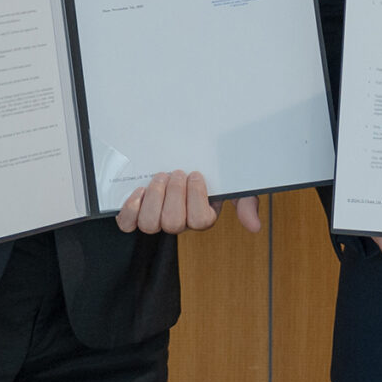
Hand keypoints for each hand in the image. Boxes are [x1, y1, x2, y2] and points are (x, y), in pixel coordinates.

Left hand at [112, 171, 264, 234]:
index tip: (196, 173)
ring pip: (150, 224)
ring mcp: (157, 219)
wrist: (184, 155)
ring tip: (159, 177)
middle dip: (174, 194)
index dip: (196, 197)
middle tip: (176, 172)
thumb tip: (254, 226)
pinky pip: (127, 223)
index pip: (200, 221)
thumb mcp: (234, 183)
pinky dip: (130, 208)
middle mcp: (179, 221)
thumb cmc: (211, 172)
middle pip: (173, 223)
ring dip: (154, 197)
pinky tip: (139, 191)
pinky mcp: (136, 213)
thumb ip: (246, 202)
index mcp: (202, 216)